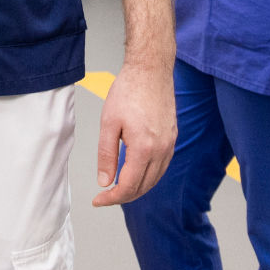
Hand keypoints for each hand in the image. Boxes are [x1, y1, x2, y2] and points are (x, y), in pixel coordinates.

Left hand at [93, 61, 175, 206]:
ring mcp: (169, 144)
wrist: (151, 70)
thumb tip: (104, 182)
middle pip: (143, 187)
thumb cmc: (128, 91)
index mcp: (144, 148)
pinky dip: (148, 176)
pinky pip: (162, 166)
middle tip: (105, 196)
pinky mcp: (172, 138)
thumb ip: (106, 155)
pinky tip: (136, 172)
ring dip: (137, 188)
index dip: (112, 198)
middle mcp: (161, 150)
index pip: (128, 186)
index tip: (98, 200)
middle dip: (123, 196)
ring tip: (118, 188)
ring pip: (155, 179)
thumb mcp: (109, 123)